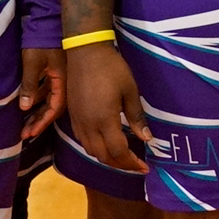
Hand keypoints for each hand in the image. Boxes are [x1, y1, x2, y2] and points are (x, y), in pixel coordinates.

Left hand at [19, 48, 65, 139]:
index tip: (30, 133)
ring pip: (49, 99)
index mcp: (63, 80)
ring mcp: (60, 76)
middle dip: (39, 121)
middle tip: (25, 134)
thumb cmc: (42, 40)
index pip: (55, 108)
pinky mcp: (54, 70)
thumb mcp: (33, 63)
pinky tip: (28, 105)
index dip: (43, 122)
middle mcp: (64, 81)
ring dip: (38, 111)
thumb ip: (30, 85)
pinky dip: (38, 99)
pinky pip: (47, 90)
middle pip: (53, 106)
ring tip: (24, 123)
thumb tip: (25, 108)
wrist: (48, 19)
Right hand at [64, 44, 151, 173]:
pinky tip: (106, 142)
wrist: (85, 51)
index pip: (118, 152)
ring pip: (91, 151)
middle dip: (120, 165)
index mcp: (104, 120)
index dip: (132, 163)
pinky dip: (96, 148)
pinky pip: (83, 140)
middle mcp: (88, 125)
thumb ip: (137, 117)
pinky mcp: (72, 115)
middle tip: (136, 165)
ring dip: (107, 158)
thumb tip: (146, 139)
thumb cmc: (112, 68)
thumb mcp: (130, 91)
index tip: (145, 167)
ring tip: (123, 157)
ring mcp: (78, 121)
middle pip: (103, 156)